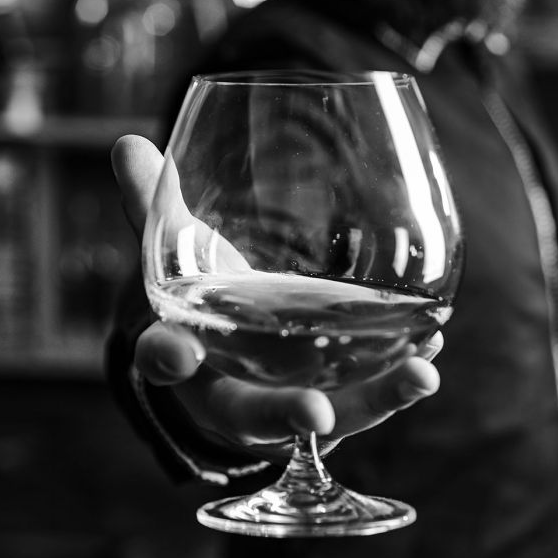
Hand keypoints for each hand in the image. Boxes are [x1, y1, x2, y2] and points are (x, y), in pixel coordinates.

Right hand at [111, 134, 441, 457]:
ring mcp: (292, 398)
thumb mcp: (181, 253)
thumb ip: (154, 206)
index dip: (166, 358)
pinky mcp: (337, 393)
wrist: (243, 347)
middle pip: (251, 412)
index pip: (164, 360)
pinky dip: (400, 377)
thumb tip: (126, 143)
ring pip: (330, 414)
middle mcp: (238, 389)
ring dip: (375, 400)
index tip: (174, 352)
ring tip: (421, 374)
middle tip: (312, 412)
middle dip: (280, 413)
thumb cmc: (209, 297)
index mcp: (188, 353)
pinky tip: (431, 348)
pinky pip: (369, 393)